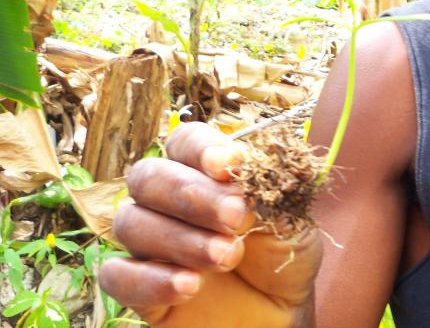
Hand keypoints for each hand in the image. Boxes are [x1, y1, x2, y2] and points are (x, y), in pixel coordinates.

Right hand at [99, 122, 322, 327]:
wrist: (281, 315)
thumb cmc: (283, 256)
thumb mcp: (290, 217)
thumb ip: (265, 188)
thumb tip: (237, 165)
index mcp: (205, 173)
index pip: (184, 141)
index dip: (199, 148)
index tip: (227, 165)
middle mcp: (169, 202)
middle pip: (148, 177)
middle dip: (190, 195)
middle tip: (235, 218)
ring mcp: (150, 243)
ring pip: (131, 222)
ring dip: (180, 239)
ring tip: (227, 258)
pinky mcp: (139, 288)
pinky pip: (116, 275)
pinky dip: (150, 279)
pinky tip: (190, 287)